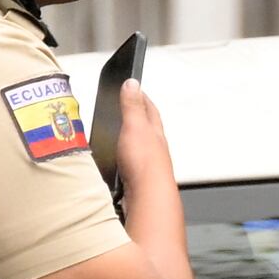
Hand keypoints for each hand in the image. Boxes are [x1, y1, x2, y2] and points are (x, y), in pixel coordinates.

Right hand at [112, 83, 176, 209]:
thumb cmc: (145, 162)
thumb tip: (132, 83)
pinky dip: (129, 156)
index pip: (150, 108)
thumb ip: (132, 106)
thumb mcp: (135, 126)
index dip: (142, 97)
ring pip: (144, 145)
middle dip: (142, 116)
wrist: (149, 195)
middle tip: (134, 108)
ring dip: (136, 137)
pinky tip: (123, 161)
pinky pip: (135, 162)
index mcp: (154, 131)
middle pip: (149, 127)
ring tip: (126, 133)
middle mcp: (155, 146)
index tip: (136, 89)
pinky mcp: (140, 178)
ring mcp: (149, 163)